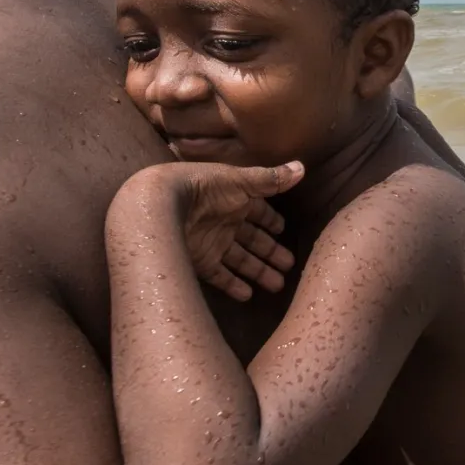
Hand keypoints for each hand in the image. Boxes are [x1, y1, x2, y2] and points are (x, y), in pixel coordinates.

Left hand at [162, 161, 303, 301]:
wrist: (161, 204)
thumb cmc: (203, 188)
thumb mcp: (241, 182)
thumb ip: (271, 179)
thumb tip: (303, 167)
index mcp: (235, 200)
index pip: (258, 212)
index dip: (271, 220)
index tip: (284, 230)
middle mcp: (225, 222)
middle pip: (253, 240)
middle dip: (271, 252)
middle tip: (290, 266)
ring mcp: (212, 243)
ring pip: (240, 261)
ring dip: (258, 272)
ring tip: (278, 286)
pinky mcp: (200, 262)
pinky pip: (220, 277)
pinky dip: (233, 286)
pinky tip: (248, 296)